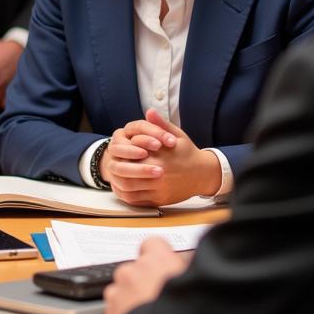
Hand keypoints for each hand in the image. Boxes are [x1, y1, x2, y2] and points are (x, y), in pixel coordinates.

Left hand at [100, 108, 221, 206]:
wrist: (203, 174)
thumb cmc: (188, 152)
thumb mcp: (177, 135)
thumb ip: (161, 125)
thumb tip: (149, 111)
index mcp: (160, 157)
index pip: (131, 156)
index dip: (120, 154)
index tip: (116, 151)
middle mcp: (158, 174)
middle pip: (126, 174)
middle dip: (116, 169)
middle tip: (110, 165)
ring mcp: (159, 189)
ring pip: (129, 189)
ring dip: (117, 183)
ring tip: (113, 177)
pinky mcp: (160, 200)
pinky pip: (137, 201)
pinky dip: (126, 196)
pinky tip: (122, 188)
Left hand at [103, 238, 189, 313]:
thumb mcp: (198, 288)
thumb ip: (189, 274)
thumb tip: (190, 269)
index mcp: (158, 260)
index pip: (153, 244)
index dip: (160, 257)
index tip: (166, 267)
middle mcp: (134, 271)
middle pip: (137, 269)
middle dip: (146, 282)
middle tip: (163, 302)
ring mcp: (118, 291)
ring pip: (124, 289)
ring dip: (133, 299)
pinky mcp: (108, 313)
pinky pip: (115, 308)